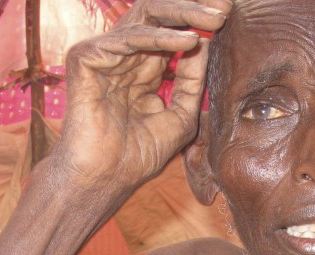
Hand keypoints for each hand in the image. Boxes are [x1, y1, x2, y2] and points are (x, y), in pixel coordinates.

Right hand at [53, 0, 231, 194]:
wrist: (106, 178)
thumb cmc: (138, 155)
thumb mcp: (180, 116)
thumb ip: (192, 81)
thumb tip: (206, 41)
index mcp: (141, 69)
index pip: (170, 32)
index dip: (197, 21)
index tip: (229, 15)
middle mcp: (122, 56)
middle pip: (158, 16)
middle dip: (193, 8)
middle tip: (226, 7)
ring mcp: (102, 54)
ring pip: (144, 17)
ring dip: (183, 14)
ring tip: (215, 18)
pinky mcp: (85, 57)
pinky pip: (127, 38)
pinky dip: (159, 37)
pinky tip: (188, 40)